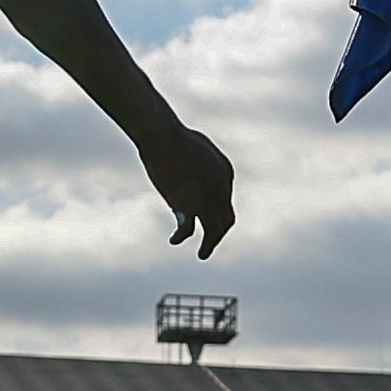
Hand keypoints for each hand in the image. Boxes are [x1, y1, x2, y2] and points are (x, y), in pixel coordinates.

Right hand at [140, 123, 237, 254]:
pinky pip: (189, 229)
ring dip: (210, 245)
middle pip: (226, 218)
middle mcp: (223, 188)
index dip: (214, 210)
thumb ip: (195, 166)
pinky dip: (181, 237)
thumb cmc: (173, 136)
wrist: (164, 137)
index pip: (225, 200)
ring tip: (203, 254)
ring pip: (216, 231)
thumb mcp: (191, 149)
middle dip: (219, 232)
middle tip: (210, 242)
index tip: (201, 216)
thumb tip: (189, 179)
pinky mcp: (191, 206)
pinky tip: (174, 240)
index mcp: (226, 172)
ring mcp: (209, 199)